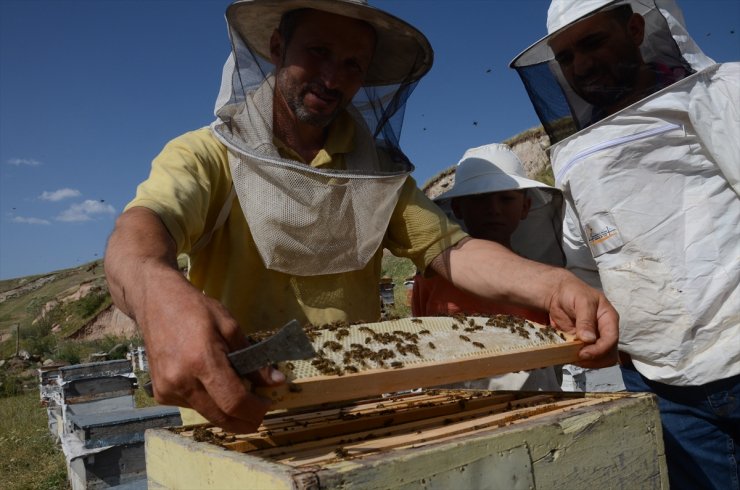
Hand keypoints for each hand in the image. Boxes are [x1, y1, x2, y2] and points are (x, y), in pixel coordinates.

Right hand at [138, 268, 285, 432]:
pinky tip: (210, 383)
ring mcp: (167, 390)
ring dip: (226, 411)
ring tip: (237, 391)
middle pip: (220, 417)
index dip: (255, 410)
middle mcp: (181, 381)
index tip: (267, 405)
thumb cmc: (196, 309)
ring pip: (207, 414)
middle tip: (259, 411)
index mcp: (201, 361)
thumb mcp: (231, 327)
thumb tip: (277, 381)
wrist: (156, 302)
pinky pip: (192, 406)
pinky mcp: (160, 394)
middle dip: (244, 420)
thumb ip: (254, 359)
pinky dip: (208, 402)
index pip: (233, 401)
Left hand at [546, 272, 618, 367]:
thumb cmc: (572, 292)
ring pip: (600, 359)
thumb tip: (589, 339)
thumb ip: (585, 319)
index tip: (583, 354)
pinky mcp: (584, 344)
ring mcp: (595, 339)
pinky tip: (569, 356)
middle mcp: (605, 331)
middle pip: (609, 353)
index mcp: (609, 318)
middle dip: (594, 359)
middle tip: (577, 357)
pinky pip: (588, 358)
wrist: (558, 294)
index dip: (599, 349)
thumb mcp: (581, 301)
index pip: (611, 339)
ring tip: (572, 357)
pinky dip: (580, 361)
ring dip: (588, 362)